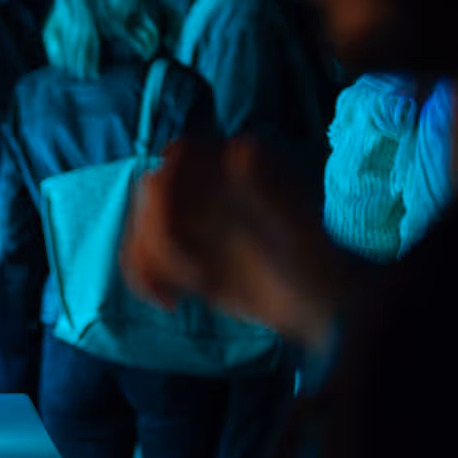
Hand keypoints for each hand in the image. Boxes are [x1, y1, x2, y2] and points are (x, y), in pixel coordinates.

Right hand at [124, 135, 350, 347]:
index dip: (167, 186)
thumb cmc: (314, 264)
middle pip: (152, 192)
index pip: (182, 155)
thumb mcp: (296, 228)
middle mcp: (210, 184)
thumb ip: (265, 192)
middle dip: (156, 237)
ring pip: (141, 224)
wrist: (317, 306)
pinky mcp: (182, 247)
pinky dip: (146, 277)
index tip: (173, 230)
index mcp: (238, 165)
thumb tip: (238, 151)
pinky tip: (171, 301)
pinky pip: (143, 252)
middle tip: (192, 279)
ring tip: (177, 296)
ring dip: (147, 262)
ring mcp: (193, 216)